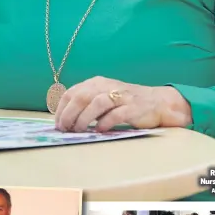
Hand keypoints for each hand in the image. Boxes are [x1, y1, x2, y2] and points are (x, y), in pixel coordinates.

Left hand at [54, 77, 190, 132]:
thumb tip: (64, 120)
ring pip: (96, 103)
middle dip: (69, 115)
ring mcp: (121, 96)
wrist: (157, 102)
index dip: (61, 109)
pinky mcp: (133, 107)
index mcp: (96, 83)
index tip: (58, 124)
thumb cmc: (125, 102)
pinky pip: (115, 114)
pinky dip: (105, 123)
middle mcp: (107, 86)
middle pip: (81, 97)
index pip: (72, 93)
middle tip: (65, 129)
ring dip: (84, 119)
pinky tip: (99, 130)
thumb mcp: (103, 97)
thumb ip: (86, 104)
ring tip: (79, 131)